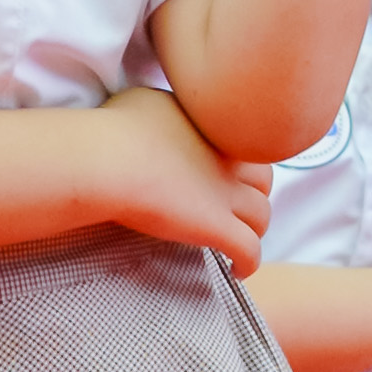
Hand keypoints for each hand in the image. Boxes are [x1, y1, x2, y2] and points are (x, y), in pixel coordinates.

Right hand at [77, 84, 272, 265]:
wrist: (107, 161)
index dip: (239, 164)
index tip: (224, 177)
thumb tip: (166, 116)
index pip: (245, 145)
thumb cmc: (113, 129)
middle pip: (263, 180)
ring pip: (262, 216)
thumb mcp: (146, 100)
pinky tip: (236, 271)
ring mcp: (225, 194)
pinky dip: (249, 262)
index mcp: (214, 127)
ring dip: (254, 230)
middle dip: (254, 194)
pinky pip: (249, 249)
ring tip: (237, 241)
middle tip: (234, 209)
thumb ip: (169, 107)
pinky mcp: (216, 226)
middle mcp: (227, 159)